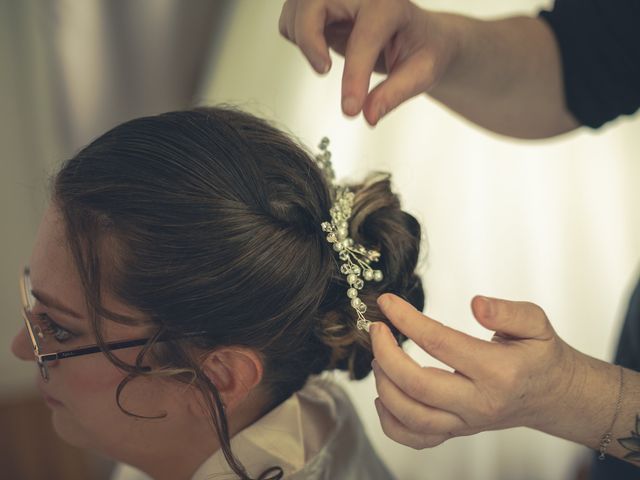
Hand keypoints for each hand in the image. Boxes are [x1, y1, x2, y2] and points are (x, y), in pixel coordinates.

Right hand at [278, 0, 457, 124]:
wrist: (419, 35)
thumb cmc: (422, 49)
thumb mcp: (421, 73)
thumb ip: (394, 94)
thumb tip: (368, 115)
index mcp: (389, 4)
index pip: (363, 38)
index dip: (354, 76)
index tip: (350, 109)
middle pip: (313, 4)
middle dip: (308, 40)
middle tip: (323, 70)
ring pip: (297, 9)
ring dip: (302, 39)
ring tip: (325, 61)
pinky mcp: (322, 6)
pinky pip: (292, 18)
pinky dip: (297, 36)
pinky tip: (320, 47)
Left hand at [370, 293, 578, 448]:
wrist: (552, 395)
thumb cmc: (540, 354)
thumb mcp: (536, 323)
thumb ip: (507, 311)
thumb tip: (475, 304)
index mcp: (499, 372)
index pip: (440, 344)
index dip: (407, 320)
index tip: (387, 302)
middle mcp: (480, 403)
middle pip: (417, 386)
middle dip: (386, 354)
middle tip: (376, 328)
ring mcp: (466, 423)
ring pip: (411, 417)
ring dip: (383, 385)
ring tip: (379, 356)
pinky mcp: (456, 432)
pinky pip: (415, 439)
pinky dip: (390, 422)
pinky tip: (384, 395)